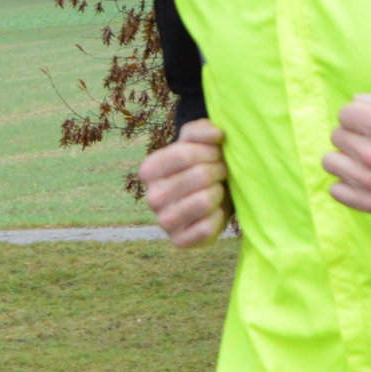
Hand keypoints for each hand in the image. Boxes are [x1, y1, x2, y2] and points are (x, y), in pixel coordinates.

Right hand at [138, 118, 230, 247]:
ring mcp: (163, 222)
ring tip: (218, 189)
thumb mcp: (197, 141)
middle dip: (219, 171)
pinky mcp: (179, 241)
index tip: (217, 152)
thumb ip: (202, 130)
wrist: (208, 198)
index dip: (209, 151)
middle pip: (199, 176)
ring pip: (204, 201)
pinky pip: (207, 228)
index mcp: (149, 170)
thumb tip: (216, 134)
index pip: (183, 155)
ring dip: (219, 192)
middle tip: (221, 172)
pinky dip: (219, 217)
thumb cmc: (202, 165)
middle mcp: (151, 197)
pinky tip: (216, 211)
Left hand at [324, 92, 370, 219]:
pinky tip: (361, 178)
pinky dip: (345, 184)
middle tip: (370, 140)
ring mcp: (368, 181)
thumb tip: (357, 100)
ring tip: (361, 159)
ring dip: (344, 158)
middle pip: (337, 136)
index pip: (345, 113)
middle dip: (351, 134)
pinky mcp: (368, 202)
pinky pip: (336, 190)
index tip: (368, 121)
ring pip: (330, 162)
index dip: (357, 114)